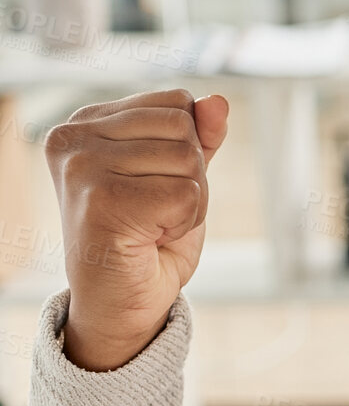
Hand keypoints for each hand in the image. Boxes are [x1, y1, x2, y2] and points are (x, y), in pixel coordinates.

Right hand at [44, 89, 229, 370]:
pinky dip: (184, 223)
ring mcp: (82, 167)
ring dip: (188, 202)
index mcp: (87, 121)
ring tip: (152, 224)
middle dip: (191, 175)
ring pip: (188, 161)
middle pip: (184, 128)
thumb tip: (218, 101)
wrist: (122, 304)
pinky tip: (150, 239)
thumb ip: (199, 138)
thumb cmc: (148, 239)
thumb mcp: (180, 178)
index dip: (188, 148)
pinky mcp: (101, 200)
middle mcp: (73, 137)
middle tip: (156, 211)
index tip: (153, 185)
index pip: (176, 102)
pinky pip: (186, 195)